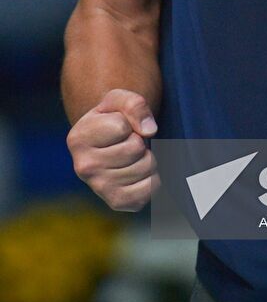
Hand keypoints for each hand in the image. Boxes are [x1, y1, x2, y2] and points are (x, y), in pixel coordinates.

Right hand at [66, 88, 159, 210]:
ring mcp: (99, 187)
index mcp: (78, 139)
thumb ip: (133, 104)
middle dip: (139, 139)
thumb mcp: (119, 99)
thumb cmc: (115, 117)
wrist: (112, 143)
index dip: (128, 121)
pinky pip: (151, 187)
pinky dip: (154, 176)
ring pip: (146, 165)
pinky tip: (139, 172)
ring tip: (133, 155)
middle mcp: (83, 167)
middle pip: (135, 147)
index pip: (121, 126)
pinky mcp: (118, 201)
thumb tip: (149, 131)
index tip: (119, 126)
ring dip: (148, 156)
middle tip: (128, 141)